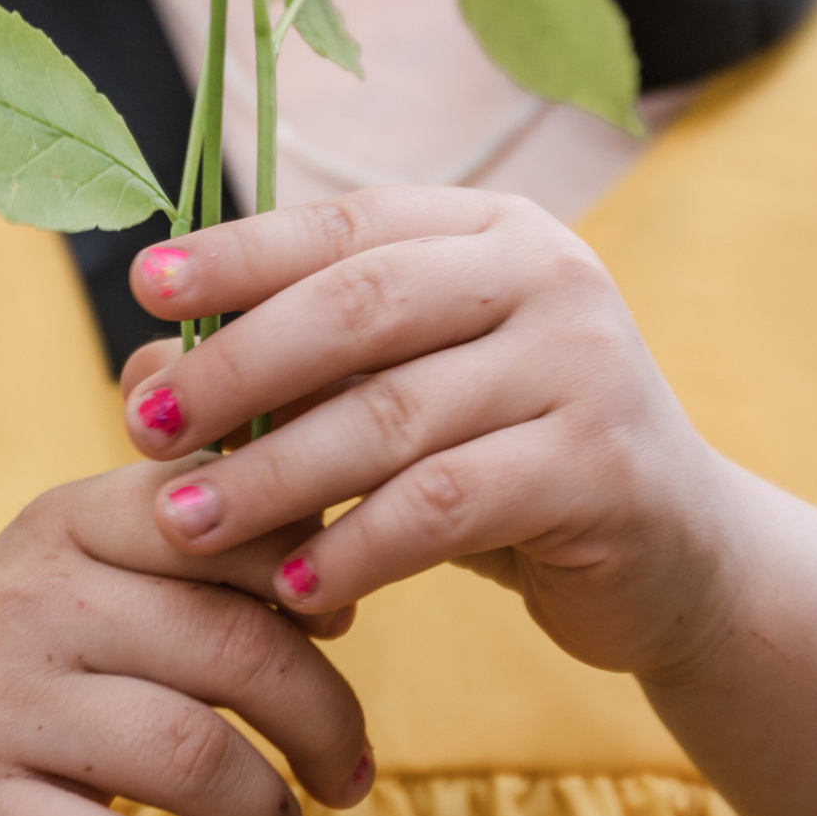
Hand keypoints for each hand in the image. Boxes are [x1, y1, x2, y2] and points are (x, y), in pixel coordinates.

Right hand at [0, 464, 373, 815]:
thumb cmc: (48, 688)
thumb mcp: (105, 589)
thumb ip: (207, 555)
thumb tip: (344, 552)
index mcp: (66, 522)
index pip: (219, 520)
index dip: (307, 578)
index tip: (338, 632)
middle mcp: (22, 600)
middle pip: (235, 647)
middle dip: (325, 721)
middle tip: (350, 774)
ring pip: (195, 758)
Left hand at [117, 191, 738, 683]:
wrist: (678, 558)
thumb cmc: (506, 467)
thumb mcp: (402, 402)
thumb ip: (291, 375)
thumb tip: (138, 370)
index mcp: (494, 230)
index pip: (347, 226)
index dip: (241, 252)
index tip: (143, 284)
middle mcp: (550, 274)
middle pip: (361, 307)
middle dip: (239, 367)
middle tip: (147, 424)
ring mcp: (588, 364)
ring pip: (394, 417)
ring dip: (275, 475)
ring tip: (187, 523)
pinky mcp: (604, 467)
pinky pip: (447, 505)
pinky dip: (359, 548)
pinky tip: (296, 589)